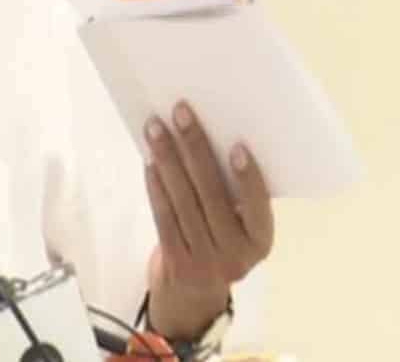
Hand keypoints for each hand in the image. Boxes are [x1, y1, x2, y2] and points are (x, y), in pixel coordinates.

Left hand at [143, 101, 273, 340]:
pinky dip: (155, 184)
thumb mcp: (240, 229)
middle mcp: (235, 254)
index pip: (258, 208)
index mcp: (260, 242)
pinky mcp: (174, 258)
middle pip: (211, 194)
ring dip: (166, 157)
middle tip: (181, 112)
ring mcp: (203, 259)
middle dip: (195, 148)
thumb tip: (213, 137)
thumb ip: (235, 197)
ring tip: (155, 126)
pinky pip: (162, 214)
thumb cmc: (221, 243)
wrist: (193, 295)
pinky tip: (149, 159)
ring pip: (182, 199)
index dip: (249, 179)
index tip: (237, 146)